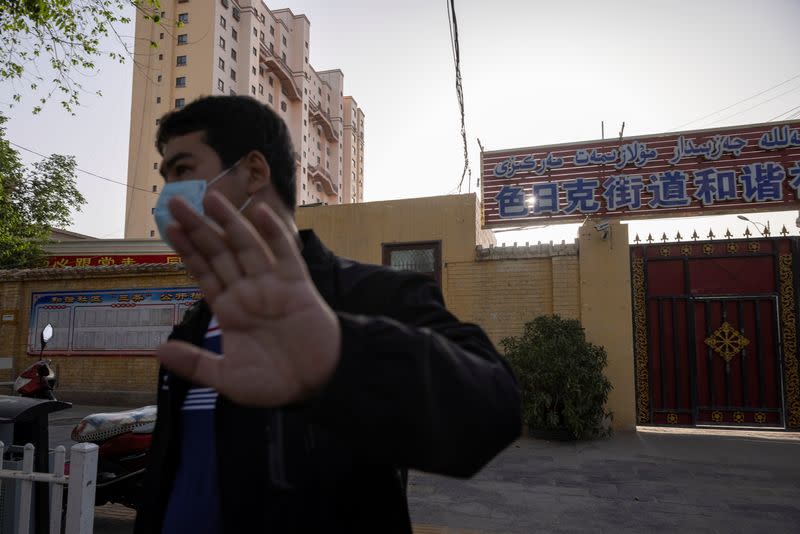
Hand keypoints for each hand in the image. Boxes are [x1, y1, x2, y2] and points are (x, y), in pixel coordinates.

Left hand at [156, 192, 340, 406]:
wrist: (317, 384)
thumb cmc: (274, 383)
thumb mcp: (227, 379)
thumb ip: (195, 364)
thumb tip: (159, 350)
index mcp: (229, 309)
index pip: (203, 272)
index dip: (187, 250)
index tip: (169, 228)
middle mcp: (247, 291)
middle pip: (219, 252)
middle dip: (198, 227)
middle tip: (175, 202)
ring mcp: (271, 285)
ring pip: (246, 246)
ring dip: (229, 222)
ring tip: (210, 196)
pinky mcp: (296, 285)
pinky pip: (284, 254)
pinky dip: (273, 233)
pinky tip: (259, 212)